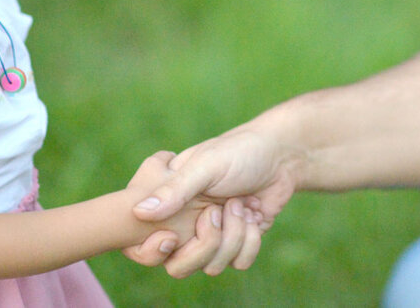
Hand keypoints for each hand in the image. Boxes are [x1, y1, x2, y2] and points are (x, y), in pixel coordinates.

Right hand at [129, 127, 301, 274]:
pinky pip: (239, 262)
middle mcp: (186, 226)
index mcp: (168, 205)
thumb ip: (175, 190)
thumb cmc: (237, 152)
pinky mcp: (238, 243)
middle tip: (218, 210)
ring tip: (241, 203)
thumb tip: (139, 212)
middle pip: (179, 267)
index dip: (155, 251)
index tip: (172, 235)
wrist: (281, 156)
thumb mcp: (205, 165)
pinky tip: (255, 214)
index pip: (144, 247)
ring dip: (234, 234)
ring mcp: (212, 237)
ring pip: (213, 265)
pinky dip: (251, 240)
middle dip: (206, 242)